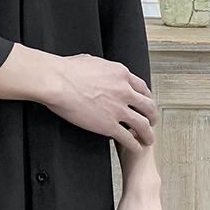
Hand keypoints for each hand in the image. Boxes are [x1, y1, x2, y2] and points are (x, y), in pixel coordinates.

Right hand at [42, 53, 157, 151]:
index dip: (146, 98)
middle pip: (148, 107)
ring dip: (148, 134)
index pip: (142, 88)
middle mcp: (124, 91)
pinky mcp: (108, 125)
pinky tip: (136, 148)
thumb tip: (98, 69)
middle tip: (152, 122)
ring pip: (143, 125)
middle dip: (152, 116)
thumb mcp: (91, 61)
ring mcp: (118, 109)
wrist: (57, 82)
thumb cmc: (66, 70)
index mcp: (121, 74)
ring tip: (148, 139)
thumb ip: (102, 68)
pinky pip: (128, 138)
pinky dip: (135, 145)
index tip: (145, 103)